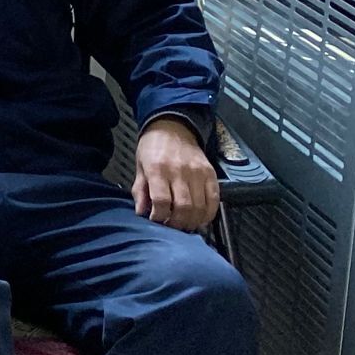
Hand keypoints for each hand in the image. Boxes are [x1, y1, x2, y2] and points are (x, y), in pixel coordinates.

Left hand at [133, 116, 218, 230]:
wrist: (173, 127)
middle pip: (183, 207)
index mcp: (158, 169)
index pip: (162, 200)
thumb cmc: (152, 148)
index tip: (156, 220)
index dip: (159, 216)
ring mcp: (198, 173)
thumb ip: (140, 190)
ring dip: (192, 222)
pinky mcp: (211, 174)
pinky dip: (208, 214)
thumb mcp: (140, 166)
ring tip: (184, 225)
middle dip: (177, 223)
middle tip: (171, 227)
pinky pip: (214, 200)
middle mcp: (180, 171)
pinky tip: (199, 219)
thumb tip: (141, 213)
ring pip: (199, 207)